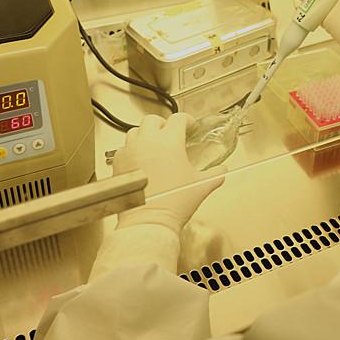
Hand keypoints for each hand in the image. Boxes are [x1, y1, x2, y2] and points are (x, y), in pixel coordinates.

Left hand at [113, 114, 224, 233]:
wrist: (148, 221)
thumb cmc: (174, 202)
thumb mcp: (202, 186)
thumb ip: (216, 174)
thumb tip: (221, 170)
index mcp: (170, 141)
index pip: (179, 118)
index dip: (187, 120)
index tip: (190, 127)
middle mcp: (147, 141)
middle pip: (153, 119)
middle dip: (163, 124)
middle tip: (170, 134)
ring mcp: (130, 151)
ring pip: (135, 131)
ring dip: (145, 134)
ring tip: (153, 146)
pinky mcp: (118, 163)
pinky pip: (124, 148)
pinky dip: (132, 150)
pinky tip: (140, 161)